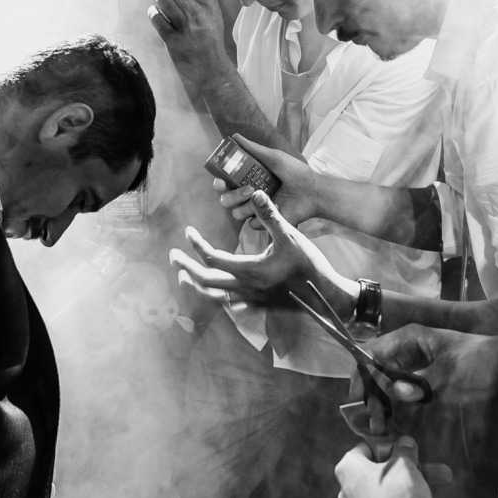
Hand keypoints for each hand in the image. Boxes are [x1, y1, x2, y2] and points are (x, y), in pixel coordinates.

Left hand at [148, 0, 229, 83]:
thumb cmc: (210, 40)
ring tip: (157, 1)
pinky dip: (153, 14)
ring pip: (162, 1)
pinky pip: (156, 19)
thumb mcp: (213, 15)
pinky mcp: (173, 41)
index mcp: (209, 5)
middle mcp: (198, 14)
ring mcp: (186, 27)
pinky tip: (155, 15)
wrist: (211, 69)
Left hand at [170, 190, 356, 310]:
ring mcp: (250, 299)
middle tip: (173, 256)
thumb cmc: (308, 264)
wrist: (325, 295)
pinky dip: (213, 297)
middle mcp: (245, 288)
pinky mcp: (257, 305)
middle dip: (185, 268)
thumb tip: (255, 193)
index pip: (212, 258)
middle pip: (205, 281)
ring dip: (195, 286)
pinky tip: (212, 291)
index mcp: (249, 270)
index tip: (188, 232)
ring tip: (183, 276)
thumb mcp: (290, 236)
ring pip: (213, 297)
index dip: (197, 244)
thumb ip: (271, 215)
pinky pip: (227, 304)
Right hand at [214, 135, 319, 227]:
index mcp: (247, 179)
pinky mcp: (264, 222)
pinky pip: (252, 224)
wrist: (313, 190)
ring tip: (265, 197)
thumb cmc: (295, 172)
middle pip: (226, 199)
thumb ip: (253, 149)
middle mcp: (248, 195)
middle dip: (232, 195)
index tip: (222, 180)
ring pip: (236, 212)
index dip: (219, 182)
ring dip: (247, 205)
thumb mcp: (274, 157)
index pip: (225, 182)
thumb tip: (233, 136)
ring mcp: (255, 209)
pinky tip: (278, 206)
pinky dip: (263, 214)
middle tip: (249, 188)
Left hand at [336, 437, 443, 497]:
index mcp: (348, 467)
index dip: (390, 446)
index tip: (407, 448)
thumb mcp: (404, 465)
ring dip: (414, 485)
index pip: (367, 447)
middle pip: (382, 471)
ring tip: (443, 479)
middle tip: (434, 468)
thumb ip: (405, 451)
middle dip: (411, 468)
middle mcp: (347, 489)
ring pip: (388, 491)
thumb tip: (405, 442)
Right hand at [351, 324, 497, 409]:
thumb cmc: (478, 362)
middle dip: (371, 393)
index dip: (362, 373)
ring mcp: (414, 360)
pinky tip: (394, 418)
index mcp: (409, 338)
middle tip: (372, 421)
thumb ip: (422, 383)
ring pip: (386, 379)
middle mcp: (406, 347)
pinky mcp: (422, 374)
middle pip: (376, 368)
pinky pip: (400, 386)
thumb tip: (396, 392)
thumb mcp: (450, 374)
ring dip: (381, 399)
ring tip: (381, 424)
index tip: (358, 397)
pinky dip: (394, 401)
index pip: (373, 351)